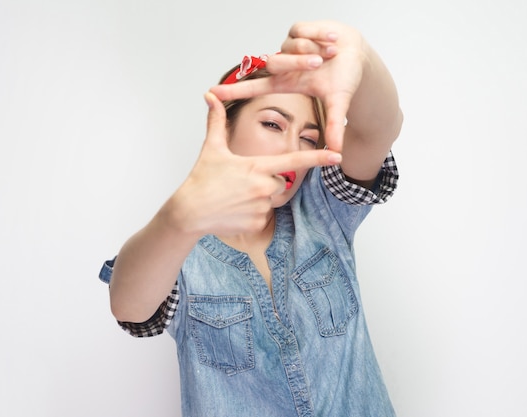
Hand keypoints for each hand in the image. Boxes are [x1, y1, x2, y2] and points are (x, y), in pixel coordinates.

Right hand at [167, 92, 340, 236]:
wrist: (189, 212)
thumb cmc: (200, 180)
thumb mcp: (211, 149)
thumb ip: (216, 122)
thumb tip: (209, 96)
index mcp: (257, 166)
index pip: (294, 160)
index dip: (318, 157)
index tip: (337, 155)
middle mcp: (263, 187)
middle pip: (279, 181)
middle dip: (265, 181)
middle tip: (240, 183)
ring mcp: (261, 207)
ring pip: (270, 199)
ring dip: (258, 198)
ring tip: (234, 197)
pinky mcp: (257, 224)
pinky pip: (262, 216)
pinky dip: (251, 214)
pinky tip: (233, 211)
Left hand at [210, 21, 367, 153]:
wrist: (357, 54)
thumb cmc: (343, 77)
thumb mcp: (339, 102)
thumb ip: (336, 125)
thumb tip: (338, 151)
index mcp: (287, 83)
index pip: (254, 87)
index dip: (234, 90)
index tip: (212, 94)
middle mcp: (283, 65)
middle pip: (275, 62)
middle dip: (300, 61)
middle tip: (320, 63)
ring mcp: (288, 47)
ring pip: (291, 46)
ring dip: (314, 48)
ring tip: (330, 53)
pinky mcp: (297, 31)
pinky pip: (302, 31)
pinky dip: (319, 35)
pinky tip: (331, 40)